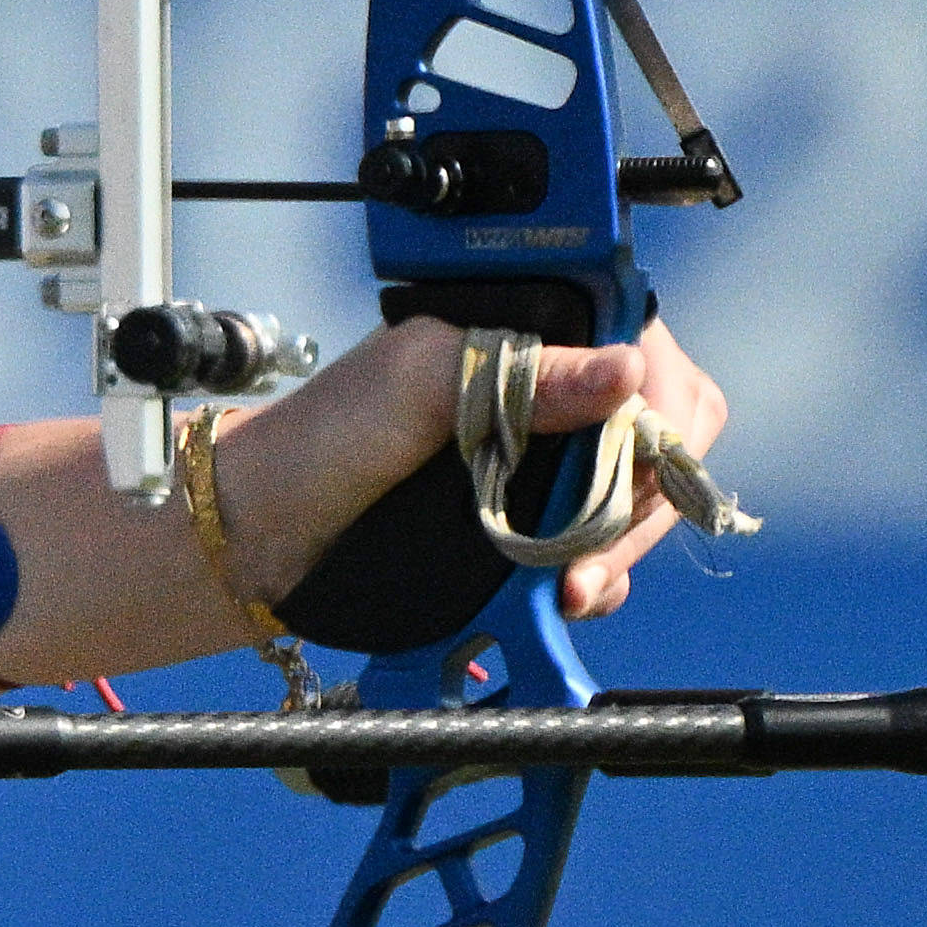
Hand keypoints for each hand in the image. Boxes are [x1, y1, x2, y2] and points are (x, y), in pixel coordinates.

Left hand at [229, 313, 730, 619]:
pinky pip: (607, 550)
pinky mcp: (536, 523)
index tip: (633, 466)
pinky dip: (599, 577)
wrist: (264, 529)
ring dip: (620, 548)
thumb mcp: (417, 384)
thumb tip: (626, 370)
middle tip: (593, 546)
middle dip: (641, 496)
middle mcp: (552, 392)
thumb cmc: (321, 436)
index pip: (649, 358)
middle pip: (663, 434)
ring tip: (569, 584)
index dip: (656, 414)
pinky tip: (565, 594)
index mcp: (531, 332)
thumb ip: (522, 374)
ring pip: (641, 499)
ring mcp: (548, 461)